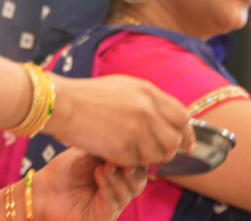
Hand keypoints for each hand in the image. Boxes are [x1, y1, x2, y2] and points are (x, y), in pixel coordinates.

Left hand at [33, 148, 147, 220]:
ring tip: (106, 165)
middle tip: (125, 160)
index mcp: (118, 173)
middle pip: (138, 181)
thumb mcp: (87, 154)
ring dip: (118, 177)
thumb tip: (125, 142)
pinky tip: (100, 173)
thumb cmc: (64, 170)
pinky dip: (108, 186)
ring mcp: (112, 204)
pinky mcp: (104, 216)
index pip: (137, 166)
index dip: (136, 157)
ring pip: (128, 192)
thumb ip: (106, 151)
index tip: (131, 144)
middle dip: (134, 170)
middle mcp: (119, 189)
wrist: (44, 189)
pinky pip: (113, 203)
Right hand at [45, 74, 193, 166]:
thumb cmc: (88, 95)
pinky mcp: (124, 148)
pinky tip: (116, 152)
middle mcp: (147, 111)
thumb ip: (147, 101)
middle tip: (157, 153)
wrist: (62, 103)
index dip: (187, 133)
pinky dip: (129, 161)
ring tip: (131, 150)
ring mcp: (136, 130)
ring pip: (158, 155)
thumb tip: (165, 117)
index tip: (186, 144)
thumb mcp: (123, 87)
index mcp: (149, 92)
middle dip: (168, 149)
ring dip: (147, 157)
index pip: (182, 117)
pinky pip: (136, 163)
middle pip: (174, 140)